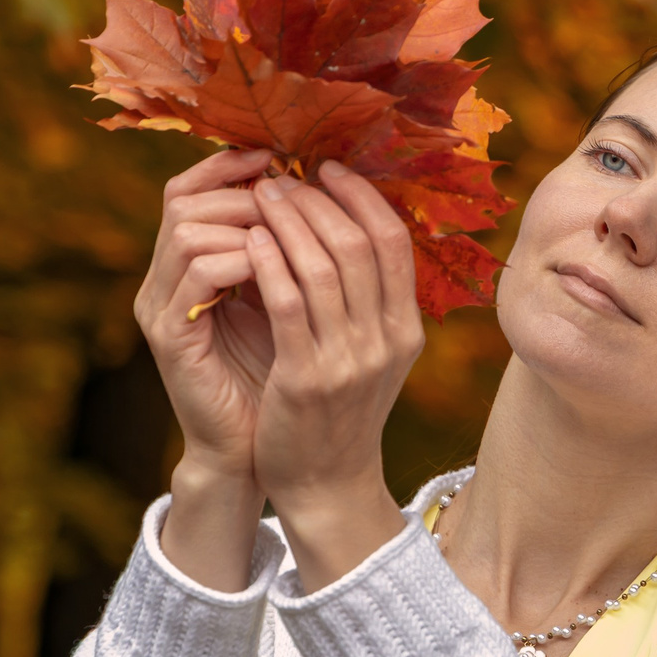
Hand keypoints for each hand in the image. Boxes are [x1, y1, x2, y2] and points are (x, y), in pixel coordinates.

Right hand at [134, 147, 282, 487]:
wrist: (262, 449)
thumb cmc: (280, 372)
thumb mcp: (285, 300)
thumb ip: (285, 251)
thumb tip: (321, 189)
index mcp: (187, 265)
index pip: (188, 189)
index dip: (228, 165)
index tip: (281, 156)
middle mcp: (163, 280)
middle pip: (182, 200)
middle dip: (244, 193)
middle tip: (291, 197)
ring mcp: (160, 309)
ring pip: (187, 231)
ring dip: (245, 225)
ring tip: (290, 236)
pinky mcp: (169, 339)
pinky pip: (196, 277)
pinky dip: (239, 263)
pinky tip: (276, 271)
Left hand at [240, 161, 427, 589]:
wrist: (325, 486)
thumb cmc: (338, 413)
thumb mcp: (371, 356)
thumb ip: (368, 302)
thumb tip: (346, 228)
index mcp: (406, 330)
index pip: (393, 241)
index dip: (360, 197)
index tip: (327, 170)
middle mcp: (386, 341)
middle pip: (359, 244)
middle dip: (318, 200)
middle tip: (284, 177)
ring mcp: (349, 360)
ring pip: (323, 265)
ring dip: (289, 221)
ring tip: (262, 197)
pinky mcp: (307, 378)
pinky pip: (289, 303)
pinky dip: (270, 262)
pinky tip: (250, 241)